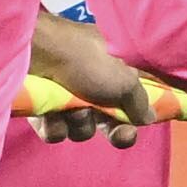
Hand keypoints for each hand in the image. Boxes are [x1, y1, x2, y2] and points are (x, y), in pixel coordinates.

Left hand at [27, 11, 156, 147]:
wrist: (36, 52)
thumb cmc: (86, 60)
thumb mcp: (124, 78)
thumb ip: (140, 100)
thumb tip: (150, 117)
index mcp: (114, 70)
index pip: (131, 96)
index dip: (138, 114)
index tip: (140, 127)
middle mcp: (91, 83)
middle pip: (108, 119)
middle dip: (114, 129)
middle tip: (118, 134)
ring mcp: (65, 97)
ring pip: (81, 128)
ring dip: (81, 123)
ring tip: (73, 108)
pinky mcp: (41, 108)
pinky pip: (55, 132)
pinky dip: (55, 125)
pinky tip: (52, 114)